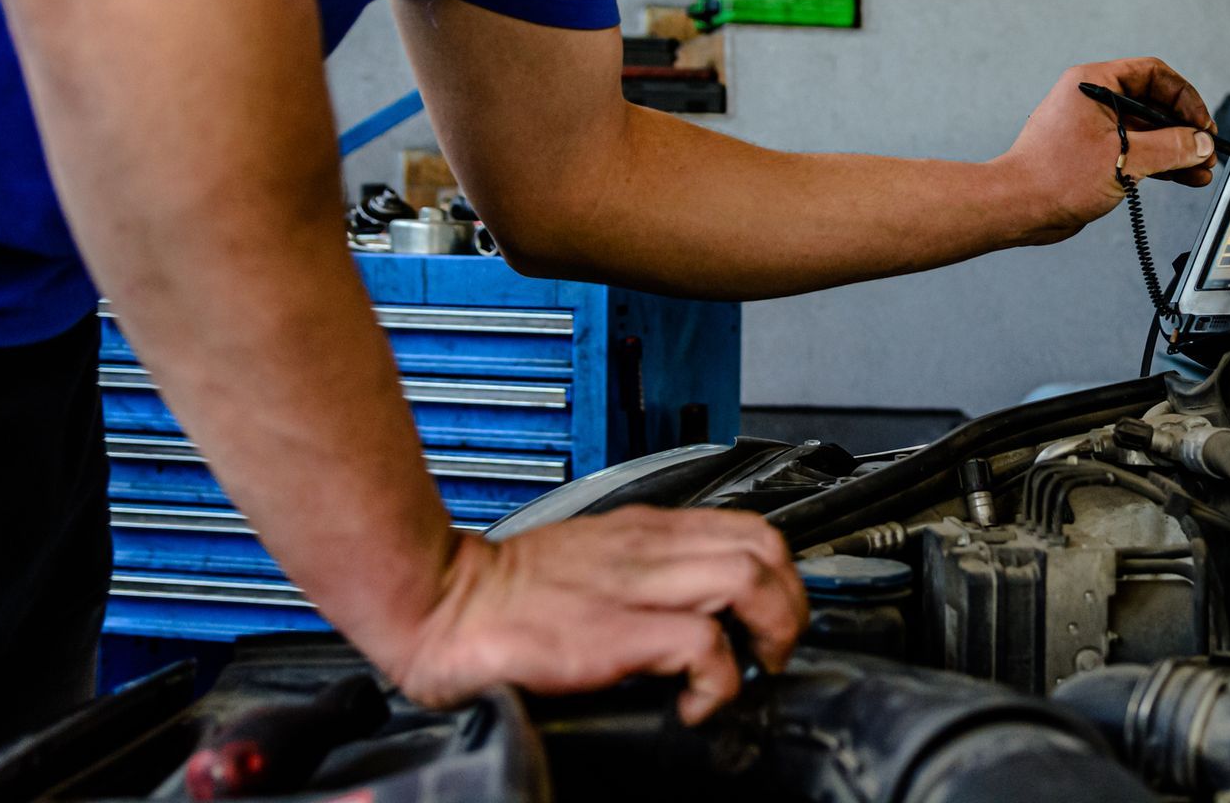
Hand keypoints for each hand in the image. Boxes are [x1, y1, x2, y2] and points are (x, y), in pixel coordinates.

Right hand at [387, 506, 808, 723]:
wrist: (437, 600)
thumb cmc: (503, 594)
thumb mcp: (589, 561)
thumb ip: (639, 572)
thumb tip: (688, 611)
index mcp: (644, 532)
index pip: (749, 526)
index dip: (780, 574)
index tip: (770, 620)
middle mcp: (649, 548)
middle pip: (767, 547)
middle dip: (792, 604)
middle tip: (774, 651)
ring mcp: (634, 586)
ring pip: (749, 580)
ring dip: (770, 634)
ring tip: (750, 674)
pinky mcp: (616, 631)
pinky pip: (703, 643)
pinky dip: (718, 679)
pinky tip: (695, 704)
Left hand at [997, 57, 1217, 245]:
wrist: (1017, 208)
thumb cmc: (1052, 176)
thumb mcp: (1124, 158)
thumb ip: (1170, 148)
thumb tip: (1201, 143)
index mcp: (1094, 84)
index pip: (1153, 75)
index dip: (1184, 98)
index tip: (1202, 125)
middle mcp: (1094, 101)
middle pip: (1154, 105)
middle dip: (1184, 129)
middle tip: (1206, 152)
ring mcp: (1095, 129)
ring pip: (1148, 132)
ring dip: (1176, 150)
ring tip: (1201, 171)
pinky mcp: (1095, 155)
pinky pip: (1136, 151)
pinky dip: (1159, 163)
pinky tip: (1182, 177)